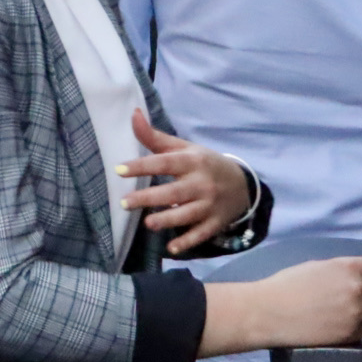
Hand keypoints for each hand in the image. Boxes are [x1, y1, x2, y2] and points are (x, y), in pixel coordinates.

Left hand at [118, 109, 250, 253]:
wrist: (242, 183)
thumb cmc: (203, 163)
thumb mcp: (183, 148)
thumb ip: (155, 136)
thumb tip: (133, 113)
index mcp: (192, 161)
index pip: (164, 163)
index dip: (142, 166)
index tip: (119, 170)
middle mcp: (201, 183)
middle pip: (174, 192)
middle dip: (149, 198)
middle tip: (124, 203)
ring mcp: (210, 205)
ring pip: (187, 214)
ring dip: (168, 220)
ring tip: (148, 223)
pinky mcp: (215, 223)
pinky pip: (201, 234)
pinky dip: (188, 242)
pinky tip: (172, 248)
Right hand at [249, 256, 361, 349]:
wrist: (269, 312)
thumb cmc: (287, 285)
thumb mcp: (318, 267)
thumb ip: (345, 271)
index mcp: (348, 267)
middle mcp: (357, 289)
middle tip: (356, 299)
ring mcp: (355, 314)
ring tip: (343, 314)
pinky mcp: (350, 334)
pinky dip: (352, 329)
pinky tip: (333, 325)